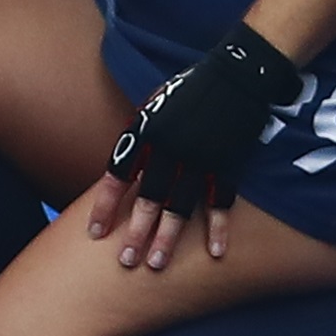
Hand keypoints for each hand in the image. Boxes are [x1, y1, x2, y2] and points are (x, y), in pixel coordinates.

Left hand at [90, 20, 304, 270]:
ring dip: (169, 237)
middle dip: (136, 232)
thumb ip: (141, 133)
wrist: (240, 71)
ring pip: (181, 204)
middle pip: (148, 196)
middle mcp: (171, 146)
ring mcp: (202, 155)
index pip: (118, 173)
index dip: (105, 205)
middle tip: (126, 261)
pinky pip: (222, 200)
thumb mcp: (158, 102)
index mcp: (148, 131)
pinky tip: (216, 252)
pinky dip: (219, 227)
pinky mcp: (229, 160)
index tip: (95, 234)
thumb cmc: (194, 86)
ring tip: (157, 265)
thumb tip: (127, 163)